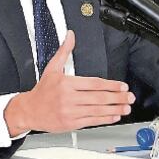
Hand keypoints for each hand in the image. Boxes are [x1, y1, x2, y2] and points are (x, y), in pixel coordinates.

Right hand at [4, 31, 134, 136]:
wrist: (29, 110)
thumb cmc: (42, 91)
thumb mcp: (52, 68)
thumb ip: (64, 51)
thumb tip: (70, 36)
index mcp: (66, 83)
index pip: (93, 84)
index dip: (110, 85)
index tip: (122, 86)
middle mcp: (69, 98)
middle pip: (98, 98)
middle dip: (117, 98)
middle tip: (129, 97)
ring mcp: (70, 112)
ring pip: (97, 111)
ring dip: (114, 109)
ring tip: (126, 108)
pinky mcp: (71, 123)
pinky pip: (91, 121)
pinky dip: (104, 119)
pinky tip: (114, 116)